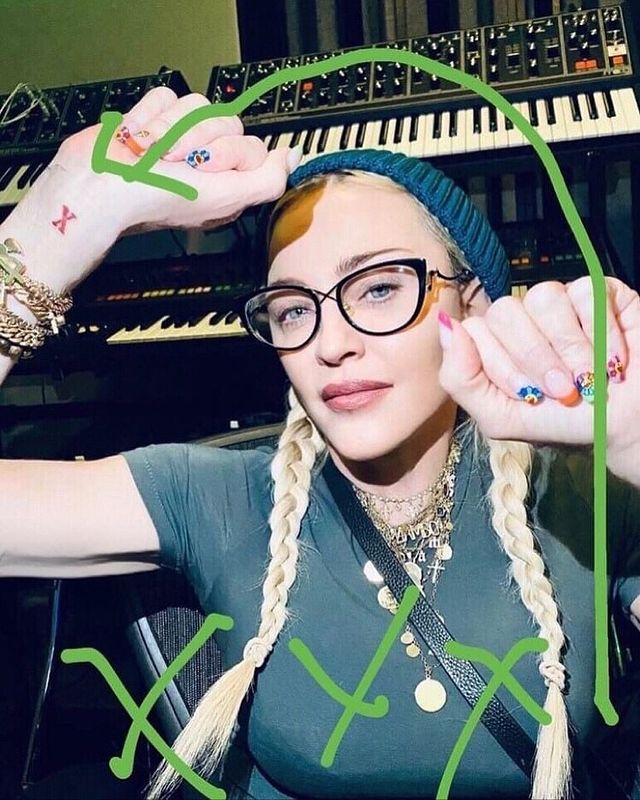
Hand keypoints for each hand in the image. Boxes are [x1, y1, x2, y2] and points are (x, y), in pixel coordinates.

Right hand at [51, 87, 300, 234]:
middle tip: (176, 165)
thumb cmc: (158, 200)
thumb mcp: (226, 198)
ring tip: (153, 156)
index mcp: (229, 183)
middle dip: (197, 142)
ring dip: (171, 131)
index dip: (230, 154)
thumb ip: (268, 180)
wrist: (99, 187)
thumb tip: (292, 156)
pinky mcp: (153, 119)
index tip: (207, 171)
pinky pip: (166, 96)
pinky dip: (148, 118)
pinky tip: (137, 141)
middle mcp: (208, 159)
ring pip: (197, 104)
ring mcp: (180, 137)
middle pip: (228, 121)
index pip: (255, 146)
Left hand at [437, 276, 639, 457]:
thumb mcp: (499, 418)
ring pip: (544, 297)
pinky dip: (602, 333)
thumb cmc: (560, 422)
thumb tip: (445, 325)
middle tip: (562, 391)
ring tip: (589, 378)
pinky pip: (587, 292)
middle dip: (536, 359)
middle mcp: (521, 317)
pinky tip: (612, 359)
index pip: (474, 331)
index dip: (501, 364)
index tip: (527, 395)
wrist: (623, 426)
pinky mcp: (597, 291)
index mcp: (492, 343)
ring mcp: (558, 301)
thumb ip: (460, 378)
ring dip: (570, 347)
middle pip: (506, 312)